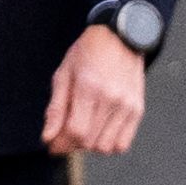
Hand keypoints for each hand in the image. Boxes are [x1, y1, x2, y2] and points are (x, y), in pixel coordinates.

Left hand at [41, 24, 147, 155]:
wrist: (120, 37)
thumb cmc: (87, 54)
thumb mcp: (63, 75)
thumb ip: (56, 108)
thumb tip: (48, 137)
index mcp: (89, 87)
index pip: (76, 131)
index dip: (60, 144)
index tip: (52, 145)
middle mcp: (111, 98)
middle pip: (89, 141)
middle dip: (71, 144)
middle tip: (64, 134)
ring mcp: (127, 105)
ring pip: (105, 146)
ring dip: (90, 145)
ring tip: (83, 130)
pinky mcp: (137, 109)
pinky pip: (122, 143)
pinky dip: (109, 144)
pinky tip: (99, 131)